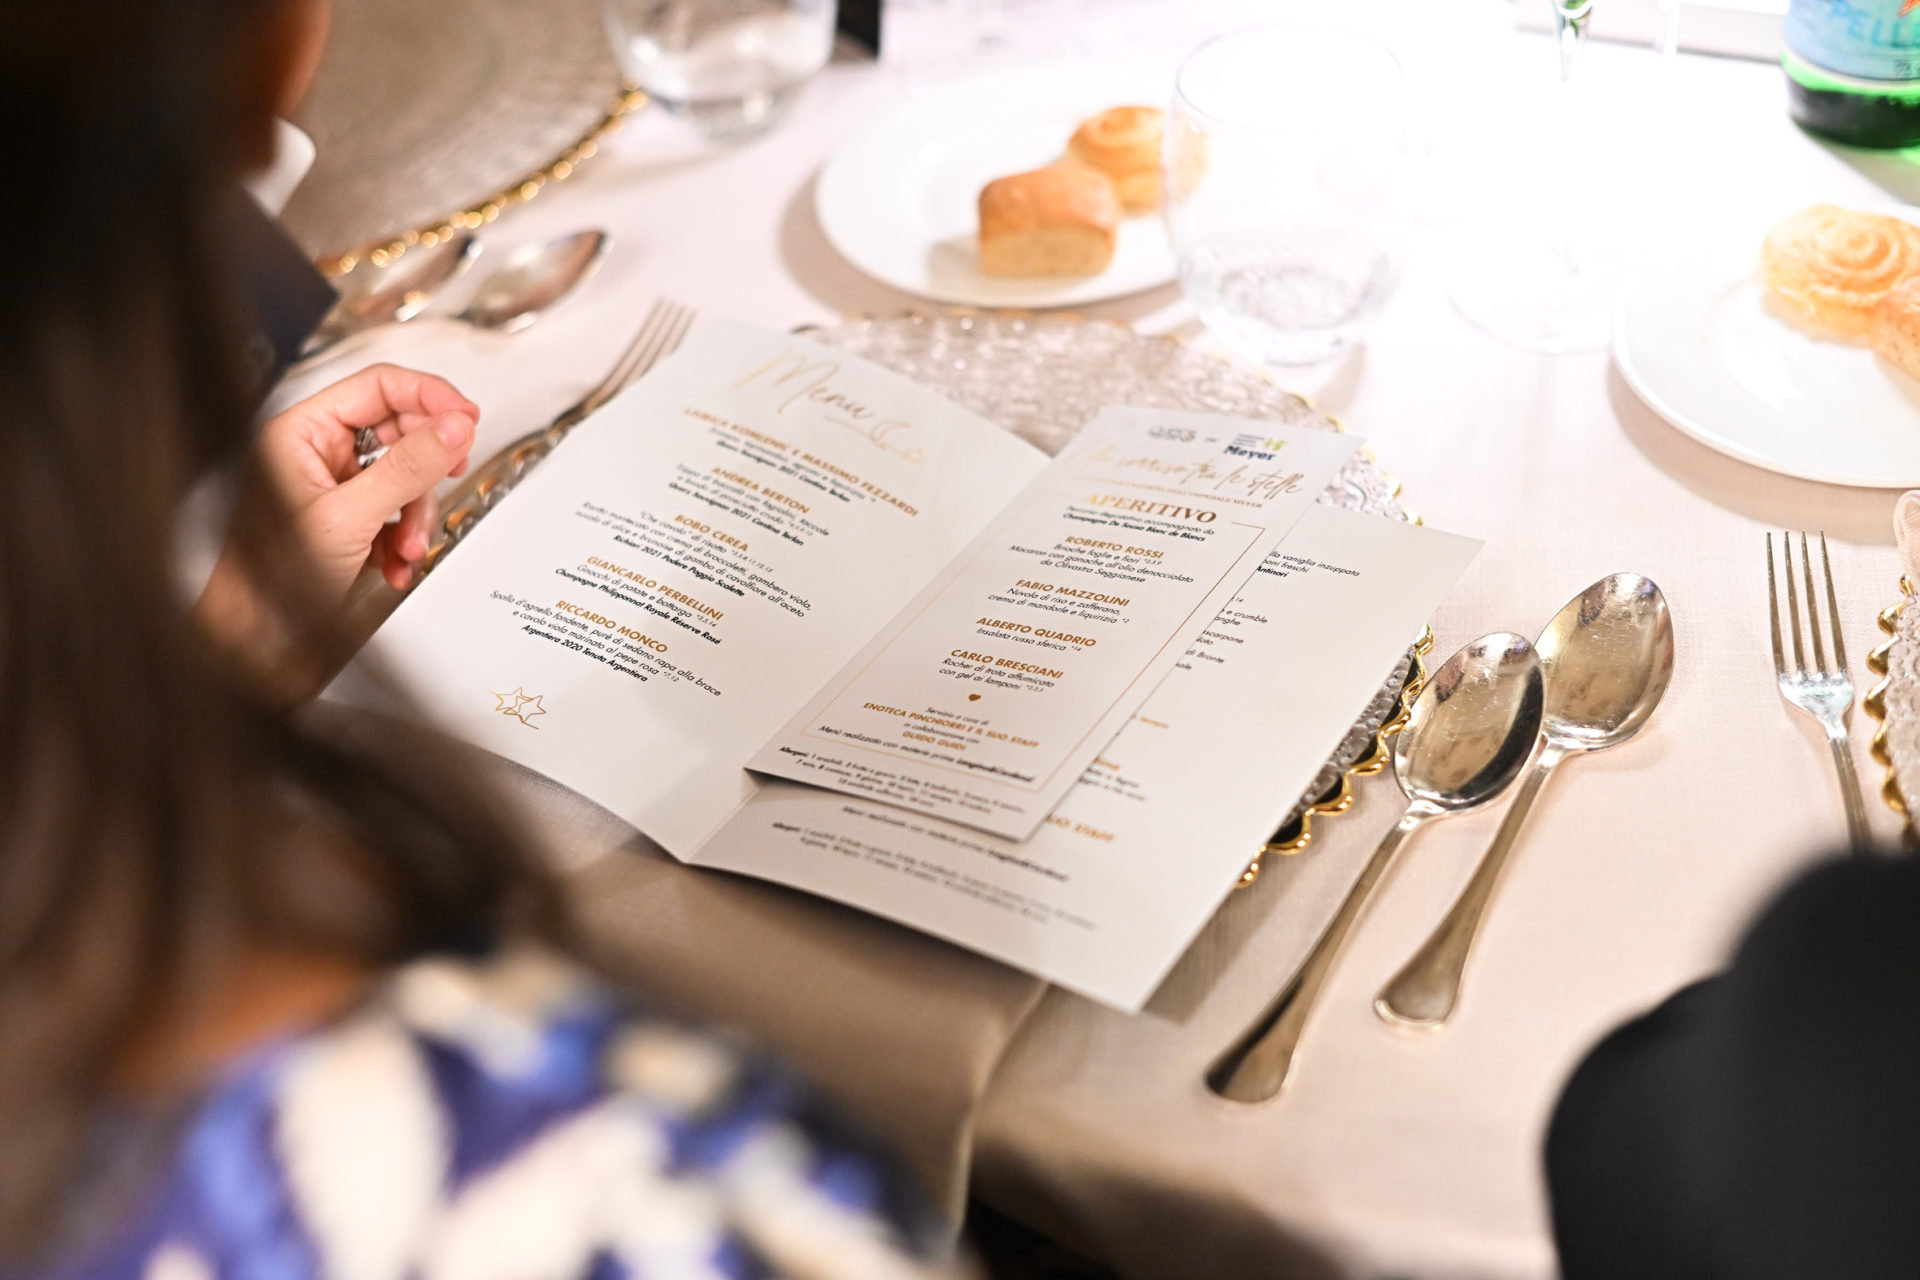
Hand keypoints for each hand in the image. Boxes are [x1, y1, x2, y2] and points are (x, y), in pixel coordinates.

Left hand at [256, 363, 479, 595]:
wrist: (257, 637)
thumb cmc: (271, 578)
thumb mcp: (349, 517)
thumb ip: (407, 468)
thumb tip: (452, 427)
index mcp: (302, 433)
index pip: (377, 388)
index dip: (428, 396)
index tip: (466, 415)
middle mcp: (317, 454)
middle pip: (397, 433)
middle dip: (425, 469)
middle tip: (453, 470)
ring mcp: (334, 488)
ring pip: (403, 479)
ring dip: (415, 515)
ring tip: (407, 544)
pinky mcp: (349, 521)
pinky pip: (395, 513)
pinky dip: (403, 538)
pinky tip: (394, 560)